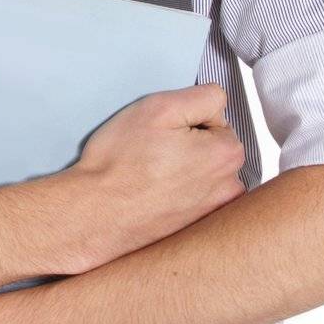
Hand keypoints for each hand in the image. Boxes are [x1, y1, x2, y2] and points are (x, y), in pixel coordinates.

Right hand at [68, 82, 246, 270]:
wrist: (96, 215)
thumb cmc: (121, 164)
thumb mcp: (160, 108)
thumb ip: (202, 97)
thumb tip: (217, 106)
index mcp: (225, 154)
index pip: (217, 117)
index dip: (186, 118)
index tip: (163, 132)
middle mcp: (228, 186)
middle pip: (213, 145)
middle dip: (188, 142)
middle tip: (153, 150)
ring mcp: (213, 210)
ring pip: (202, 171)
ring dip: (182, 167)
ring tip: (151, 174)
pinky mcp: (195, 226)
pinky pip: (192, 196)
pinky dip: (176, 192)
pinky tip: (152, 193)